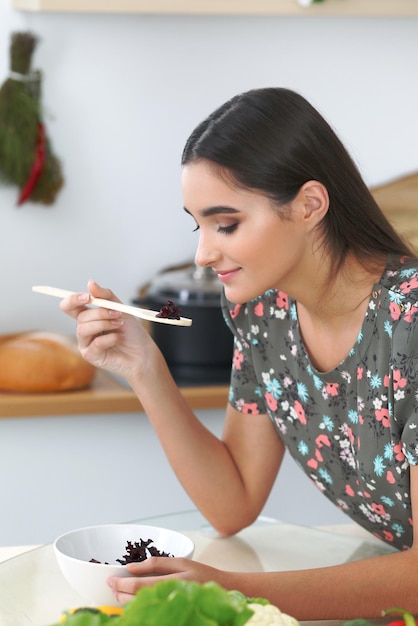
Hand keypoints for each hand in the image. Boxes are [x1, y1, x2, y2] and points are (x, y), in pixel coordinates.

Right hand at [59, 279, 157, 382]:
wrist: (143, 353)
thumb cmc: (132, 332)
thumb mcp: (121, 309)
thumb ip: (105, 296)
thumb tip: (90, 283)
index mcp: (89, 317)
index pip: (70, 306)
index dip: (73, 300)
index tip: (87, 297)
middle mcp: (85, 330)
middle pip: (80, 317)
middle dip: (100, 313)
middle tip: (117, 314)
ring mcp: (86, 344)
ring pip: (83, 329)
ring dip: (104, 324)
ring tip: (119, 325)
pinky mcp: (91, 356)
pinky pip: (95, 344)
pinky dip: (110, 338)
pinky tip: (119, 338)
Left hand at [107, 557, 225, 604]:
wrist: (224, 593)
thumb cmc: (203, 575)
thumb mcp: (181, 562)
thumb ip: (155, 564)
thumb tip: (131, 567)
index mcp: (174, 581)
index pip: (139, 586)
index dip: (121, 583)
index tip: (110, 579)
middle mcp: (172, 597)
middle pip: (137, 600)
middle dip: (121, 593)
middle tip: (113, 586)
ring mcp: (172, 608)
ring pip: (141, 609)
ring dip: (127, 602)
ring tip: (121, 593)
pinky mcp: (171, 616)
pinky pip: (150, 614)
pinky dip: (138, 608)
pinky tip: (134, 602)